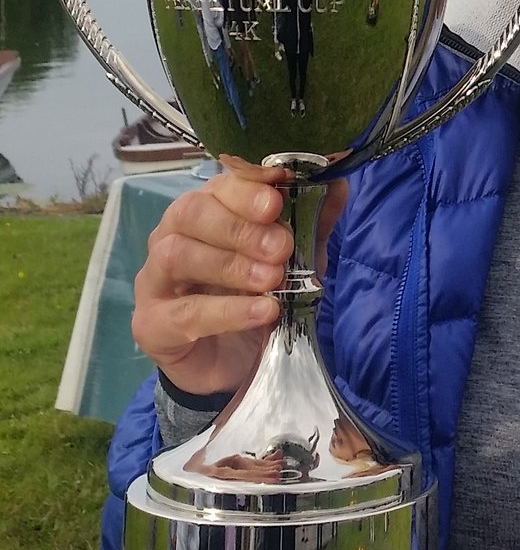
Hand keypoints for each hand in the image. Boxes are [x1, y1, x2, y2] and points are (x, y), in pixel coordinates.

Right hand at [132, 165, 346, 398]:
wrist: (235, 367)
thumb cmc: (257, 299)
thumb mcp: (294, 261)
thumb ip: (311, 224)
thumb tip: (337, 182)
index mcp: (204, 212)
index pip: (216, 185)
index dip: (247, 186)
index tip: (279, 195)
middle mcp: (171, 236)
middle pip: (190, 212)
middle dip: (239, 225)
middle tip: (281, 246)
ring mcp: (155, 280)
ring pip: (178, 255)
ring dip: (231, 264)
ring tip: (272, 279)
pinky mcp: (152, 325)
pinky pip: (185, 312)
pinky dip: (228, 310)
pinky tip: (263, 310)